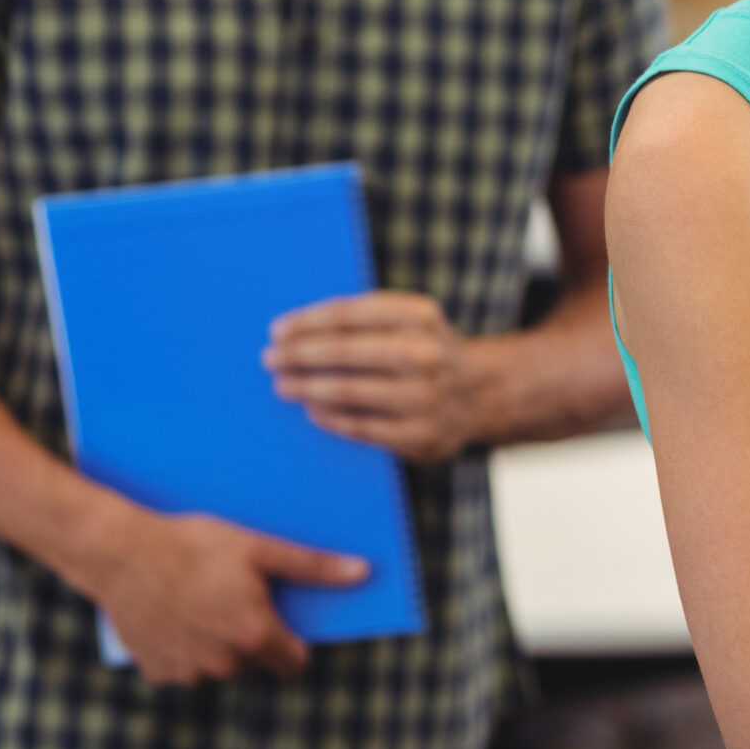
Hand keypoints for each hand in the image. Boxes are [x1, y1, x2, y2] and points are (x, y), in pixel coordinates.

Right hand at [85, 507, 366, 685]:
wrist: (122, 554)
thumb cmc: (193, 545)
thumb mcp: (259, 548)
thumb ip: (313, 566)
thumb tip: (363, 573)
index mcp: (255, 635)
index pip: (295, 663)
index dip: (296, 645)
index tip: (289, 626)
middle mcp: (224, 664)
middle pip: (258, 665)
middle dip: (258, 641)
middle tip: (240, 603)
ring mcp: (189, 672)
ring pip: (221, 669)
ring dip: (221, 648)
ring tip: (207, 605)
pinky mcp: (157, 672)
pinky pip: (185, 669)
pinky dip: (187, 650)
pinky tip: (180, 616)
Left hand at [265, 290, 478, 462]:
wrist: (479, 395)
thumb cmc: (423, 351)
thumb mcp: (411, 321)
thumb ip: (365, 318)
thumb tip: (296, 329)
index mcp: (422, 315)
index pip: (352, 314)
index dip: (308, 322)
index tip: (277, 330)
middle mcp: (428, 352)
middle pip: (346, 351)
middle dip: (300, 354)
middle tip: (270, 358)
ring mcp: (426, 396)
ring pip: (349, 390)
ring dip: (307, 387)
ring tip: (282, 385)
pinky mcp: (421, 434)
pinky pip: (361, 426)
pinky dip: (330, 417)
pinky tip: (311, 410)